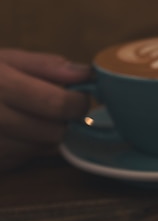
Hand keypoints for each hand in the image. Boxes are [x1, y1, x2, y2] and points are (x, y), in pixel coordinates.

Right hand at [0, 49, 90, 170]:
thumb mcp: (2, 59)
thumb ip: (45, 66)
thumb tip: (86, 74)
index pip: (57, 105)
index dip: (78, 103)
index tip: (79, 97)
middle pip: (53, 133)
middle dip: (63, 121)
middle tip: (55, 109)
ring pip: (40, 150)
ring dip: (45, 136)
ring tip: (28, 117)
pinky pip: (21, 161)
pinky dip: (25, 149)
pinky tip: (11, 132)